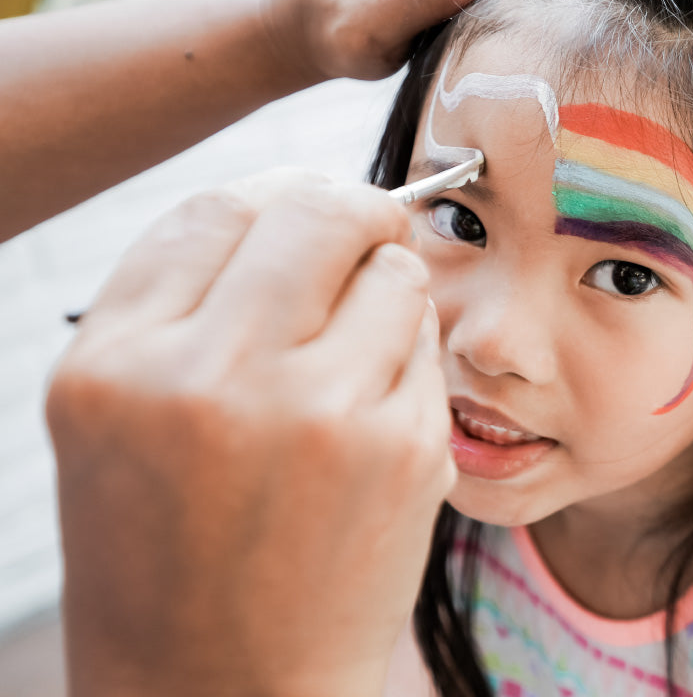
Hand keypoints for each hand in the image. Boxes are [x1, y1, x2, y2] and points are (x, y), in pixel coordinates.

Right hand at [46, 170, 454, 696]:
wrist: (228, 690)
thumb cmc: (167, 551)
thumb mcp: (124, 415)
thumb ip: (188, 299)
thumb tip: (298, 197)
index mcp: (118, 366)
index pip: (216, 209)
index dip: (271, 193)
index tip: (302, 203)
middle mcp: (212, 380)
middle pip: (317, 212)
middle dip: (354, 208)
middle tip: (365, 230)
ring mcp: (318, 415)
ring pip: (393, 268)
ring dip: (387, 285)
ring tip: (355, 347)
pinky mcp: (403, 451)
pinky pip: (427, 341)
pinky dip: (409, 351)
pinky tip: (375, 405)